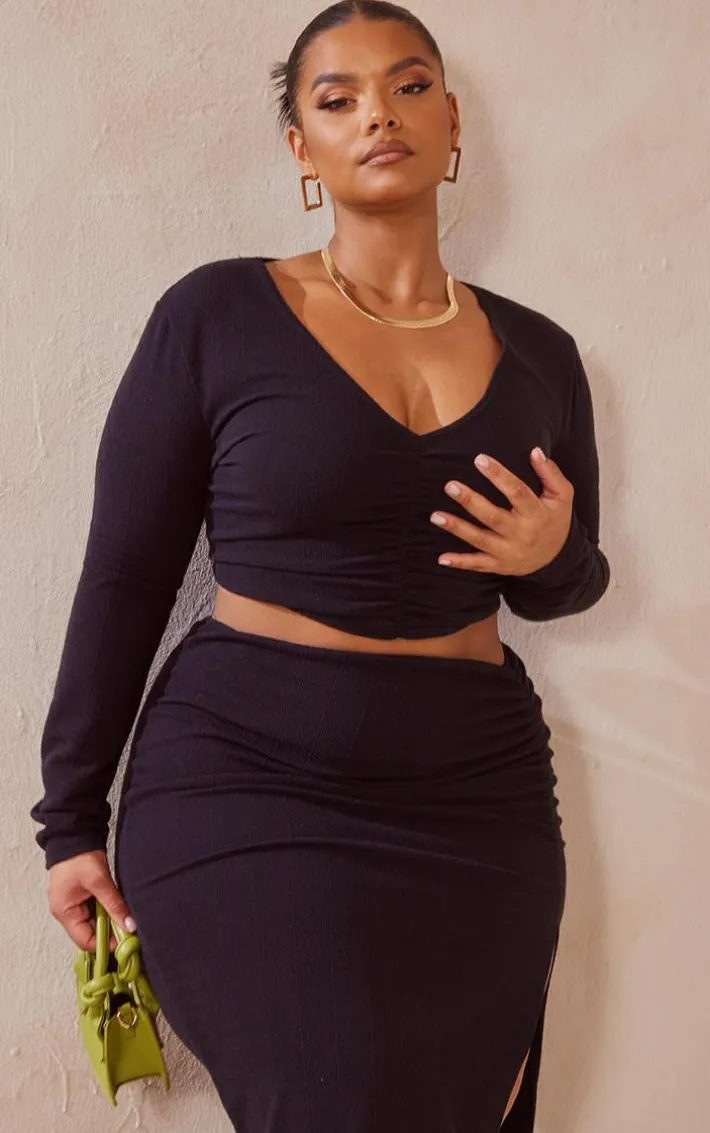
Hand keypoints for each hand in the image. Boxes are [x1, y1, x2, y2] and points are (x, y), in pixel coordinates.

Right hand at [48, 849, 136, 951]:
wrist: (75, 835)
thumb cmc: (79, 857)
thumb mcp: (99, 882)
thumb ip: (114, 905)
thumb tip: (129, 926)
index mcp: (65, 912)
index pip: (84, 940)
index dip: (105, 943)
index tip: (125, 940)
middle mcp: (67, 912)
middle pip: (90, 933)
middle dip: (109, 932)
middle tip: (129, 929)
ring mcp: (74, 905)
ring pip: (95, 922)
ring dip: (109, 920)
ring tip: (125, 917)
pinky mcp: (82, 897)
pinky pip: (95, 911)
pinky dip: (107, 911)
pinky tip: (118, 908)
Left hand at [430, 447, 573, 574]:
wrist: (558, 559)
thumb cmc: (555, 520)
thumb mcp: (562, 496)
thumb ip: (550, 473)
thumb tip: (535, 451)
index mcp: (536, 513)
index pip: (516, 492)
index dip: (498, 475)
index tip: (479, 459)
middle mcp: (522, 534)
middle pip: (492, 517)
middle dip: (470, 501)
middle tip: (450, 485)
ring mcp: (509, 552)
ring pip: (480, 540)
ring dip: (457, 528)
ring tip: (436, 516)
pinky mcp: (500, 565)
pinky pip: (478, 565)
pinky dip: (460, 563)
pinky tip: (441, 558)